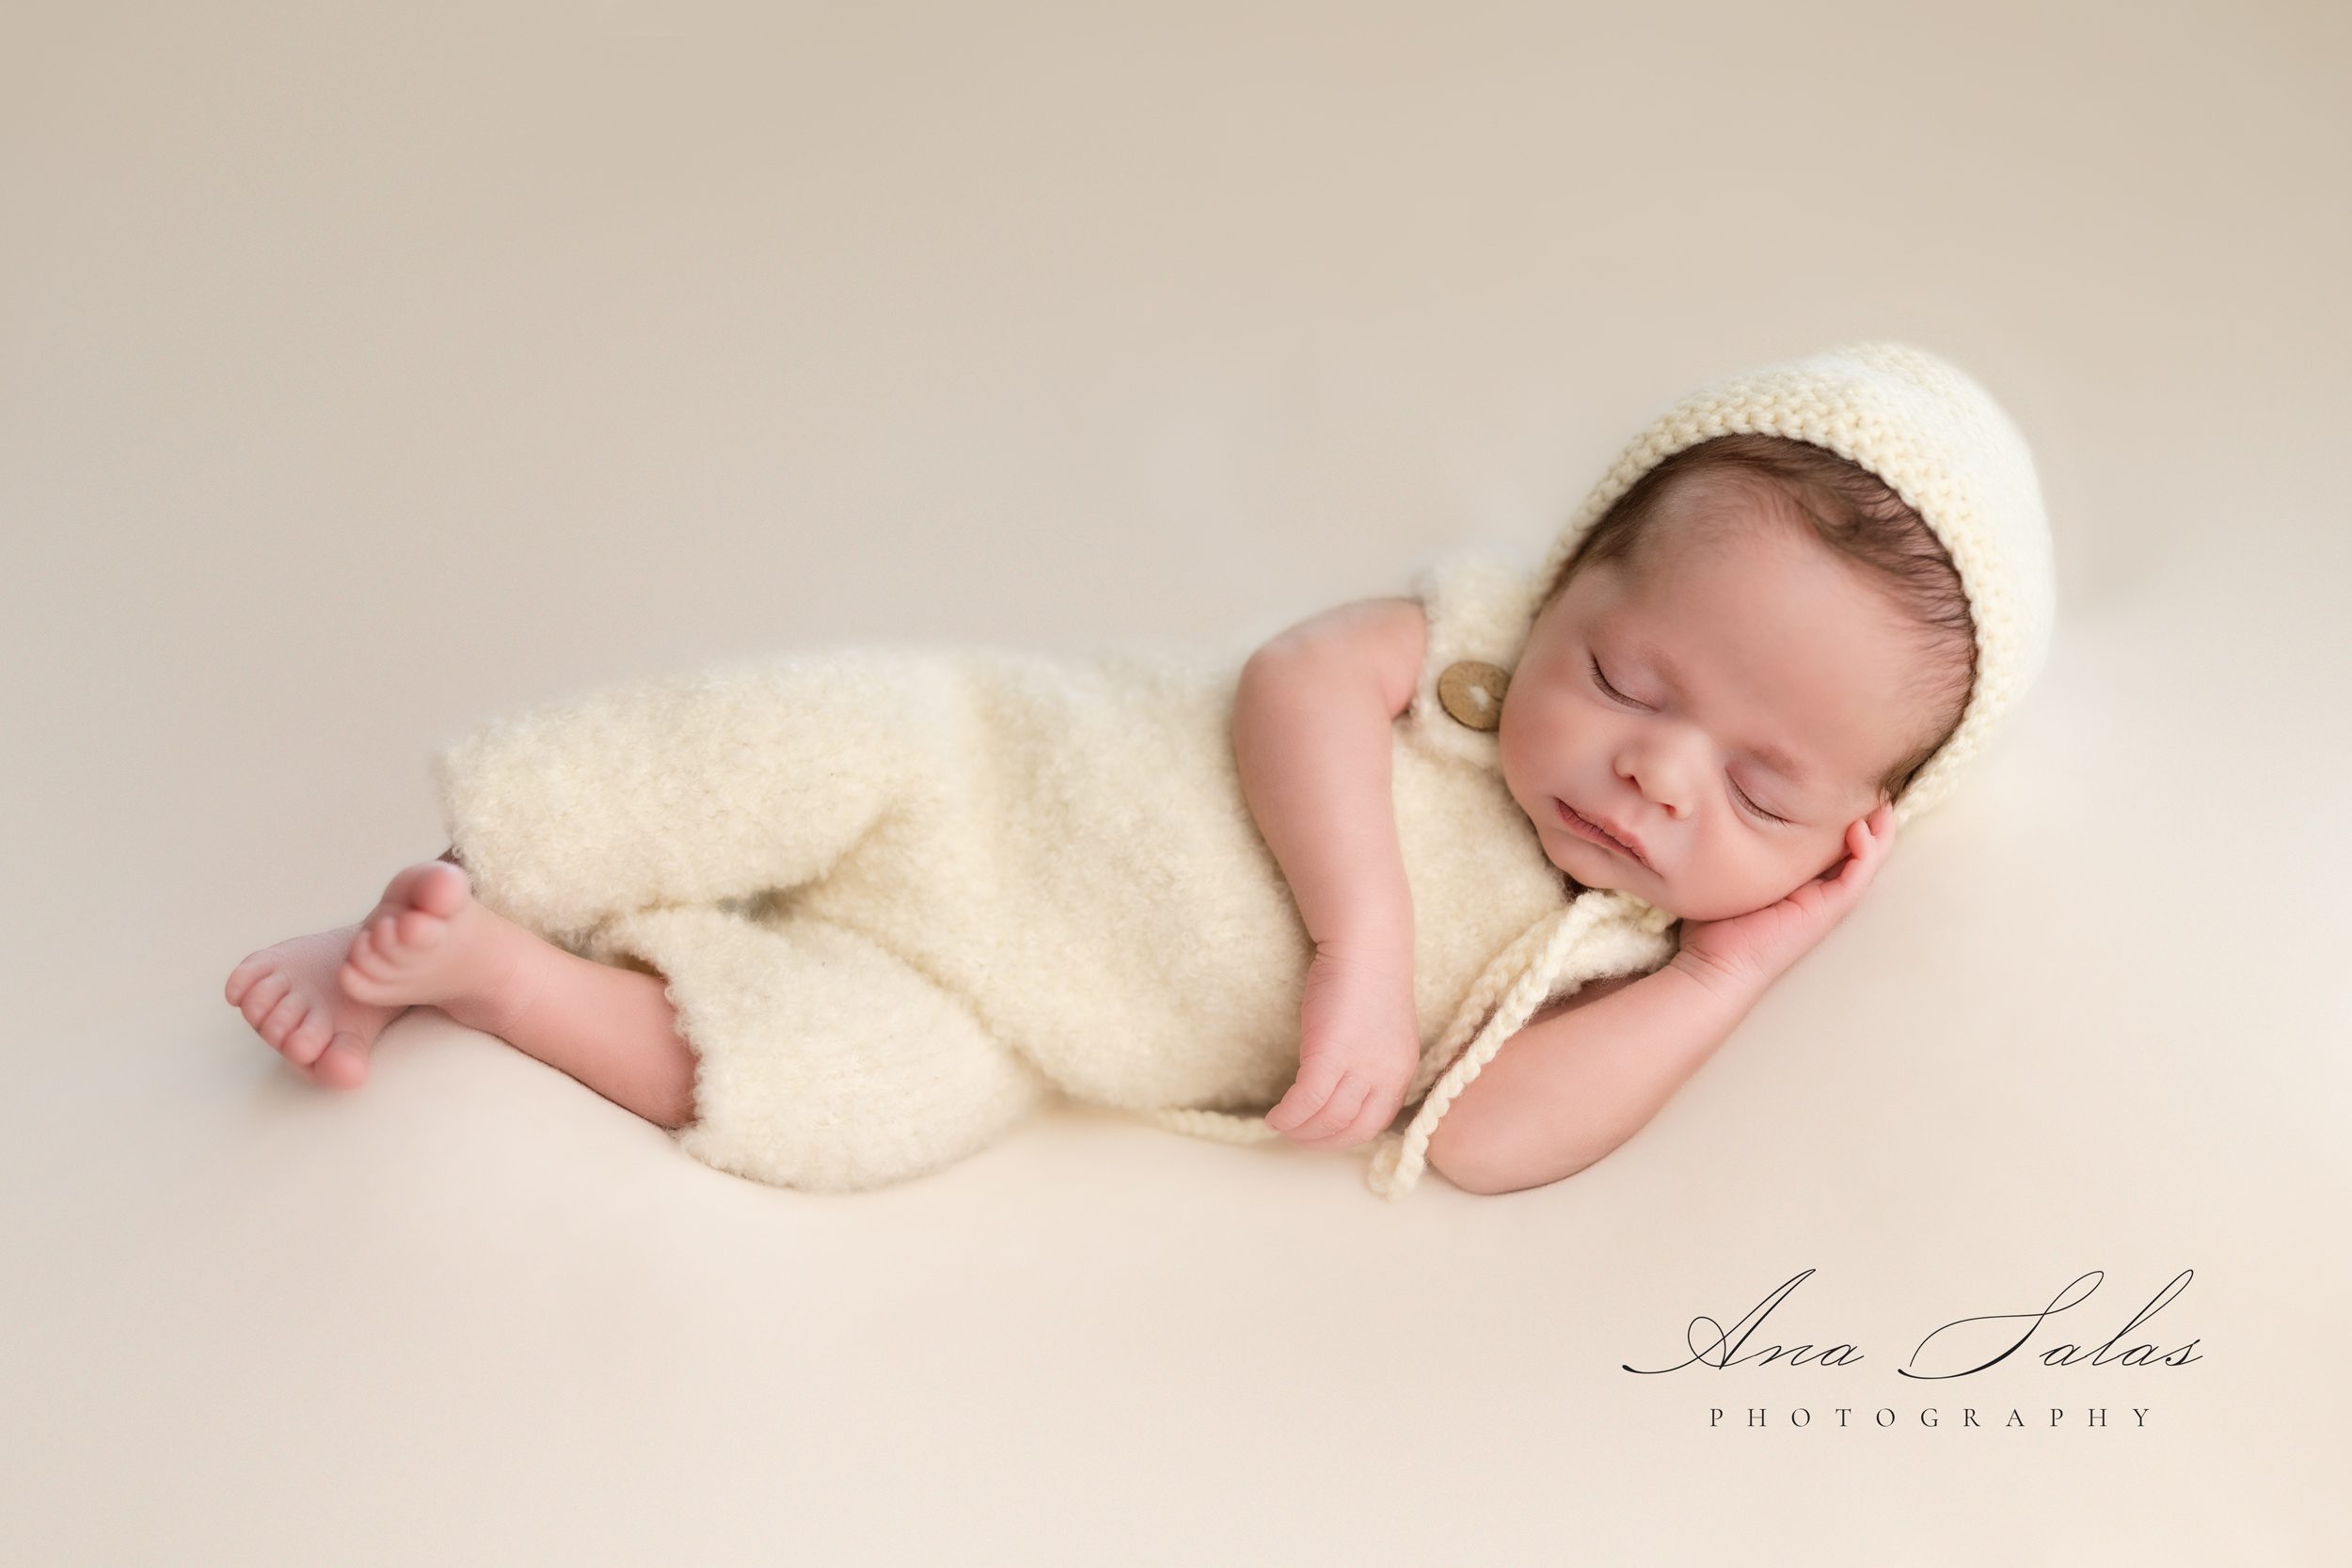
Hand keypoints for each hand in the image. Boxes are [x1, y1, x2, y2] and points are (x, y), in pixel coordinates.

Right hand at [1266, 941, 1420, 1150]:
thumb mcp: (1383, 1029)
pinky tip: (1274, 1116)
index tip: (1323, 1134)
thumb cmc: (1369, 976)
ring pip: (1328, 1120)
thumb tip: (1346, 1083)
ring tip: (1281, 1126)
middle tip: (1297, 1139)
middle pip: (1353, 1129)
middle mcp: (1386, 1074)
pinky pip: (1305, 1101)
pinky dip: (1288, 1115)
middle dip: (1322, 1141)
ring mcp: (1360, 1066)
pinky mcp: (1329, 1054)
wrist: (1366, 944)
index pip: (1377, 1122)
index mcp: (1402, 1070)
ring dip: (1300, 1131)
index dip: (1347, 1136)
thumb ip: (1372, 1058)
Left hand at [1674, 802, 1896, 1000]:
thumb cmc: (1714, 923)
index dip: (1837, 812)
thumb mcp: (1729, 871)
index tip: (1836, 780)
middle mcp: (1819, 888)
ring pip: (1867, 857)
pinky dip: (1866, 850)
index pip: (1829, 840)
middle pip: (1856, 844)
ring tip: (1878, 799)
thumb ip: (1734, 844)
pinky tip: (1859, 827)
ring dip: (1877, 828)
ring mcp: (1827, 900)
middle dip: (1866, 813)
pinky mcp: (1829, 910)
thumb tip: (1716, 808)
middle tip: (1868, 781)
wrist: (1715, 964)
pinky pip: (1858, 875)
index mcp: (1799, 879)